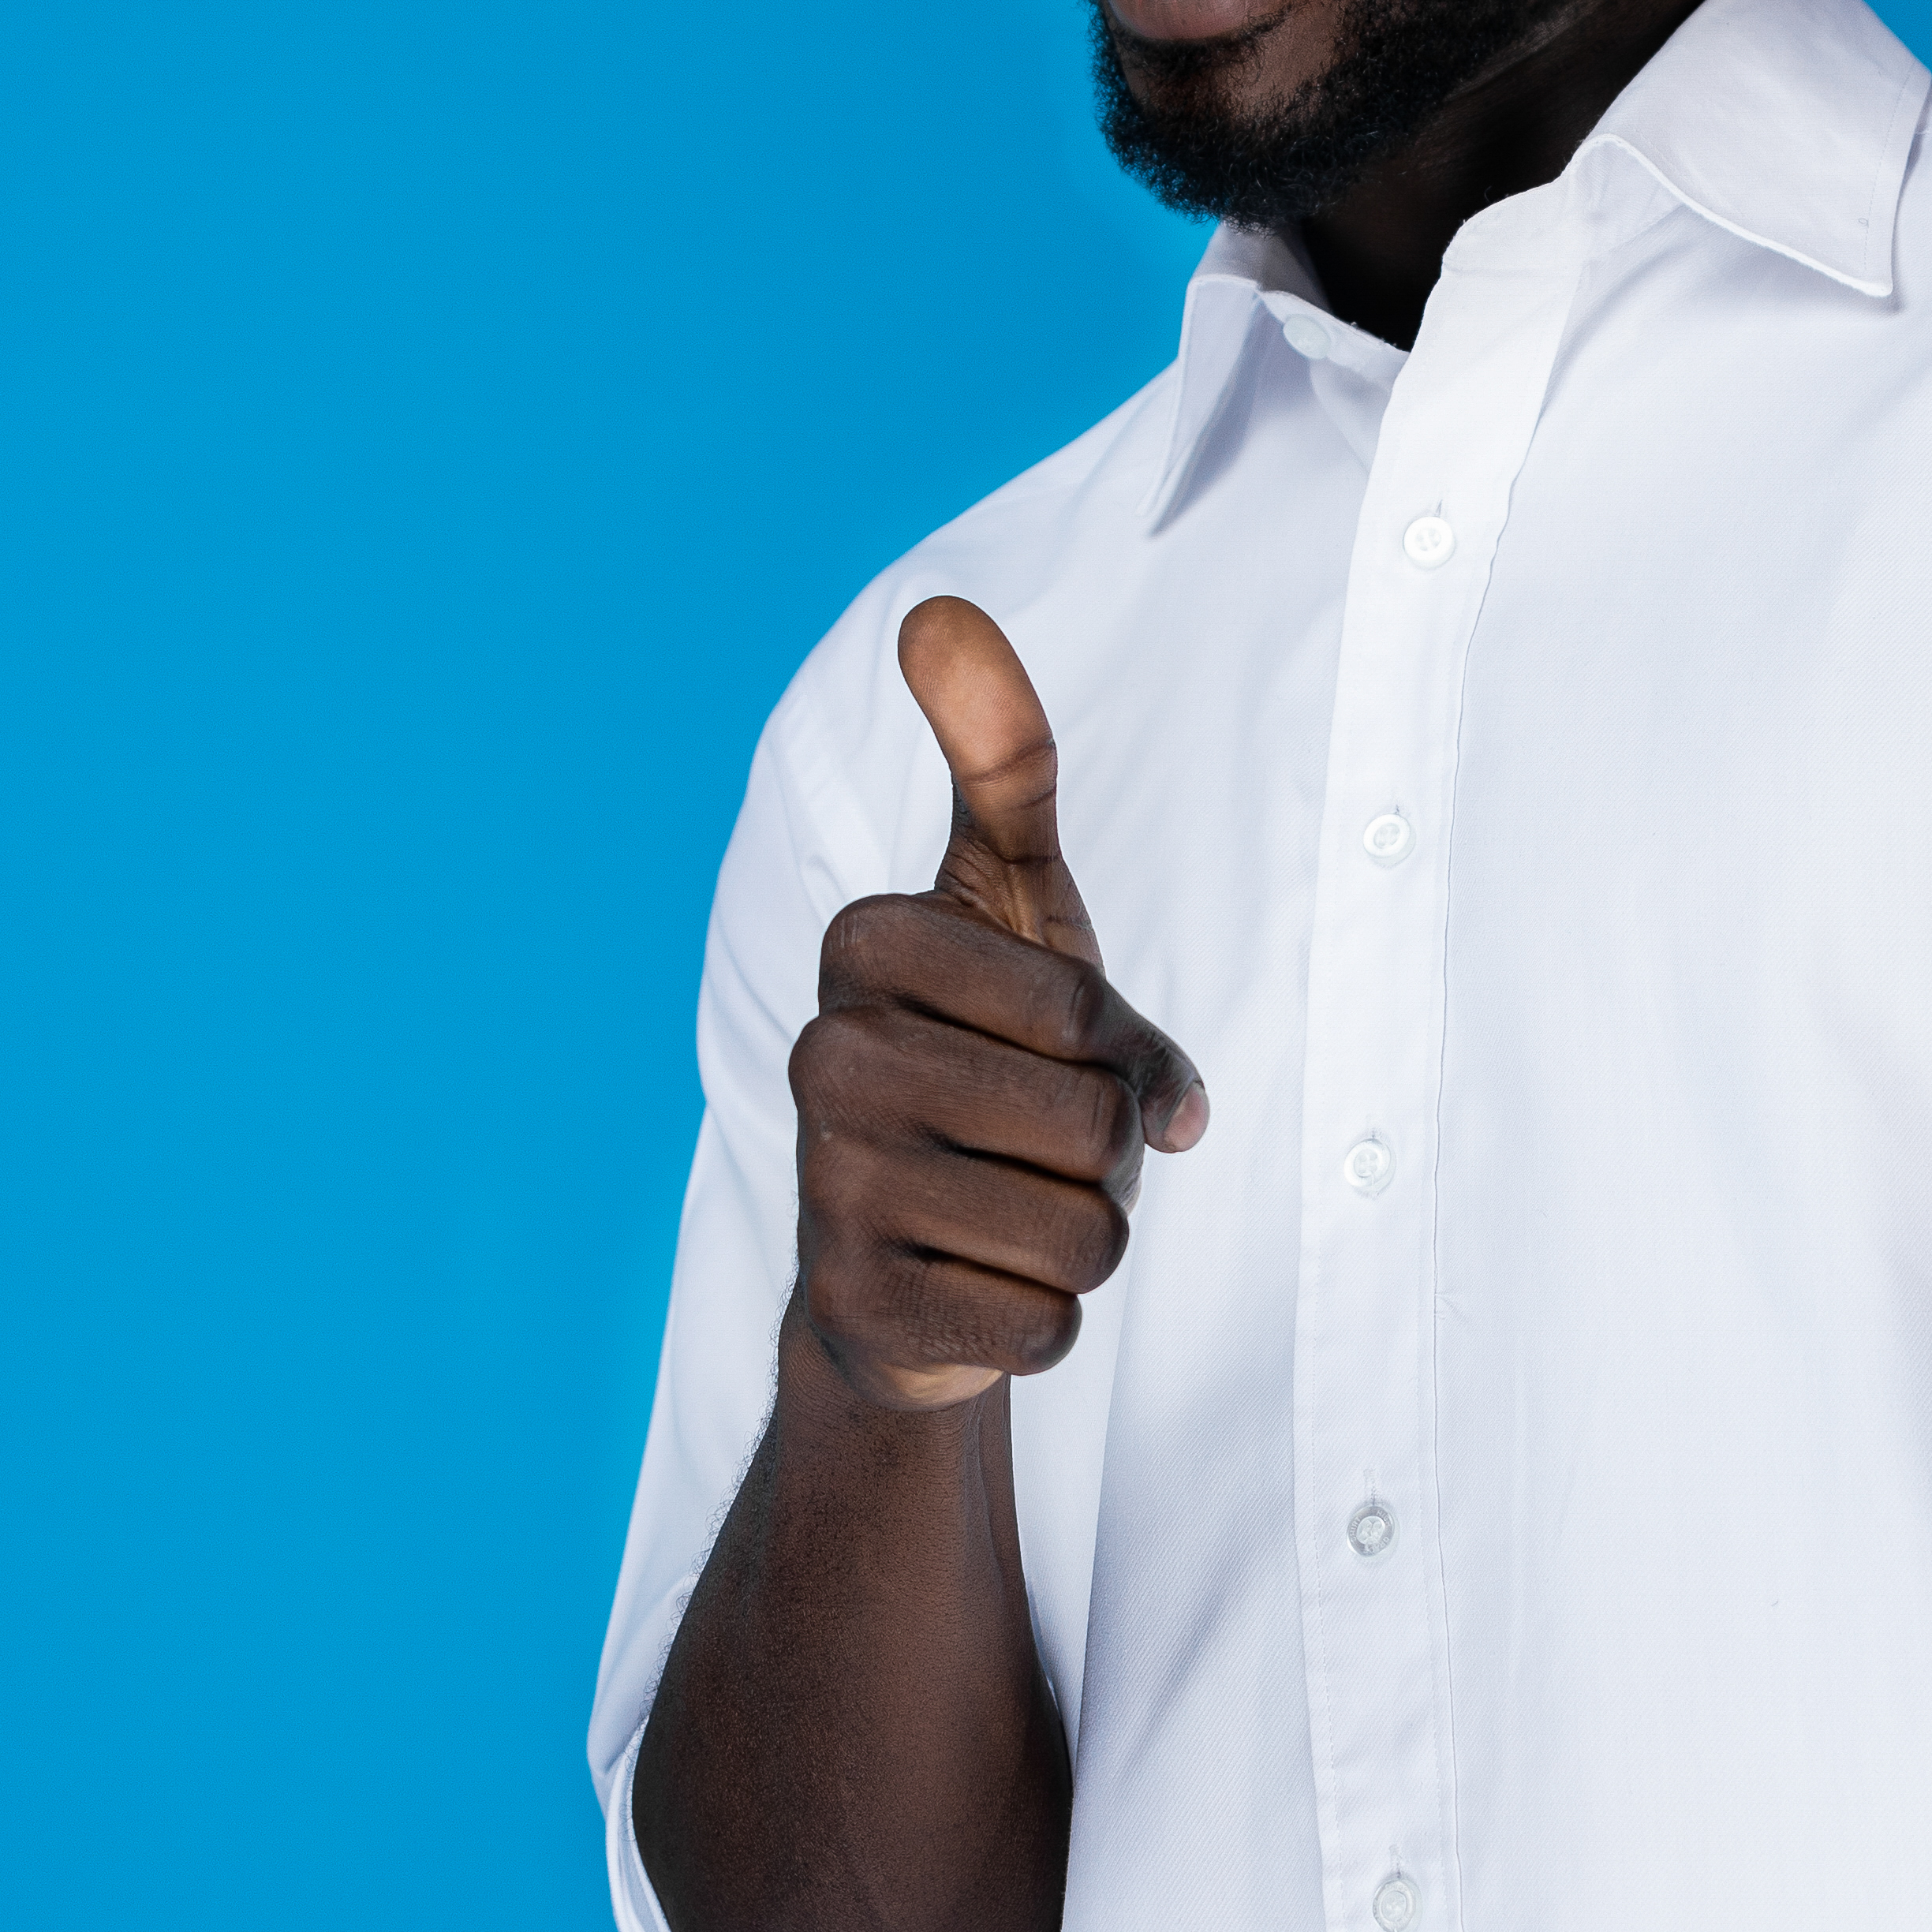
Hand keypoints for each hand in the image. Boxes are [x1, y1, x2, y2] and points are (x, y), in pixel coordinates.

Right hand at [789, 596, 1207, 1411]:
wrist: (918, 1258)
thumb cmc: (991, 1052)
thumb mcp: (1014, 897)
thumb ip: (1000, 757)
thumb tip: (937, 608)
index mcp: (866, 947)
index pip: (1078, 1006)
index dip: (1105, 1043)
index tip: (1042, 1045)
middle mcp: (825, 1057)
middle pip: (1091, 1124)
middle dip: (1106, 1152)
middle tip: (1034, 1142)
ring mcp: (828, 1191)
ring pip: (1084, 1233)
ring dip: (1089, 1236)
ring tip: (1013, 1211)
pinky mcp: (853, 1312)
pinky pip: (1050, 1324)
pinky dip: (1051, 1318)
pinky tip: (981, 1286)